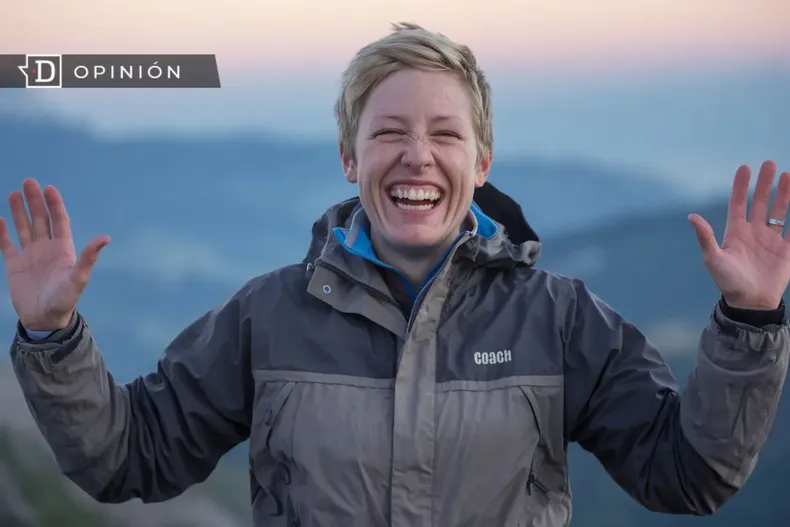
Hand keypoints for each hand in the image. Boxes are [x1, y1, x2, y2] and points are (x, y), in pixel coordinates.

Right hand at [0, 179, 109, 330]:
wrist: (44, 319)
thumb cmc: (65, 299)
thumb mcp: (79, 277)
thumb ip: (89, 257)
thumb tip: (105, 238)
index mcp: (62, 249)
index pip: (58, 221)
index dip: (55, 205)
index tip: (49, 188)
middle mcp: (46, 248)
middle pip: (40, 219)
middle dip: (35, 201)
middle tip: (28, 181)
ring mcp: (30, 255)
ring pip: (24, 228)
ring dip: (19, 211)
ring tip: (14, 193)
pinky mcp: (15, 265)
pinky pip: (7, 244)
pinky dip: (2, 232)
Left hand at [689, 160, 789, 310]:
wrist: (750, 302)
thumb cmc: (728, 281)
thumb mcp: (713, 258)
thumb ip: (705, 237)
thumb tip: (691, 216)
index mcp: (735, 232)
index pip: (739, 204)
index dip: (741, 187)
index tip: (745, 168)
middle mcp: (753, 232)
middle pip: (760, 202)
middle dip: (764, 184)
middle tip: (769, 163)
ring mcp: (771, 240)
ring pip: (779, 211)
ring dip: (784, 194)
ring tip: (787, 175)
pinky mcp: (786, 250)